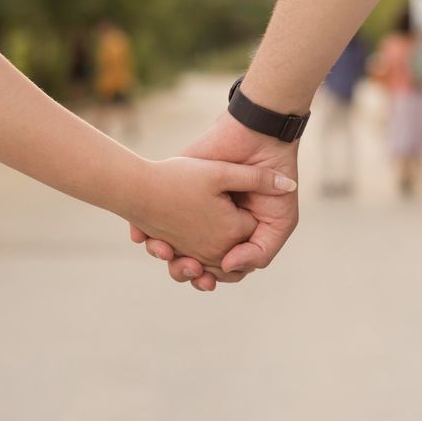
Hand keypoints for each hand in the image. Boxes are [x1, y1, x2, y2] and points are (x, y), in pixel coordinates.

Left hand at [130, 111, 299, 290]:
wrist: (260, 139)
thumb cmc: (274, 182)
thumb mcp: (278, 223)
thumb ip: (260, 251)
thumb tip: (229, 266)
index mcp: (229, 237)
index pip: (212, 270)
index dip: (206, 279)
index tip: (206, 280)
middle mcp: (205, 225)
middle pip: (185, 262)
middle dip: (182, 270)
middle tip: (188, 268)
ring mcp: (186, 208)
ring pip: (164, 246)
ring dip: (162, 255)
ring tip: (167, 252)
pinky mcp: (170, 187)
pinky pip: (146, 219)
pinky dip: (142, 233)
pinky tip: (146, 237)